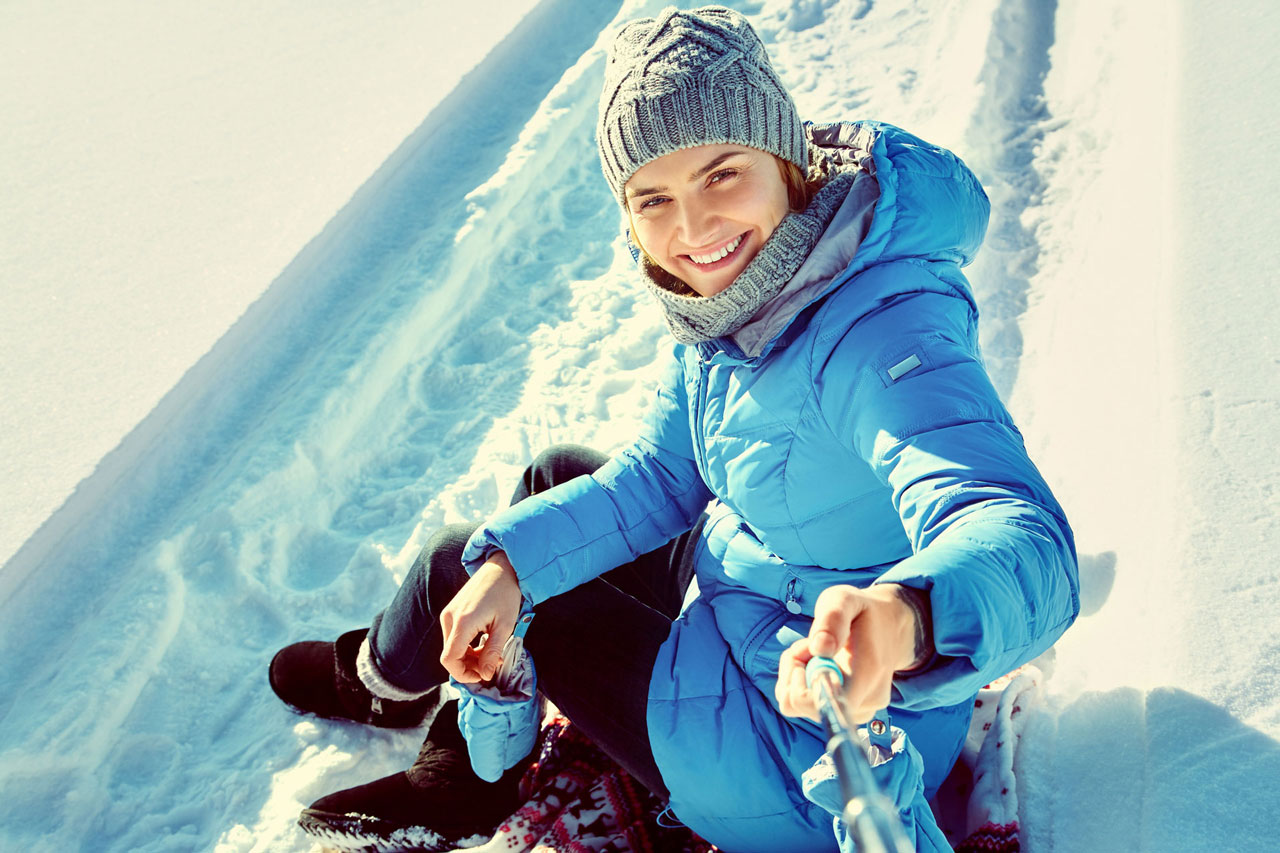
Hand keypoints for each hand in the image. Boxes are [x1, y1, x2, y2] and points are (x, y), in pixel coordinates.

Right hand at [439, 551, 523, 683]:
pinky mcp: (451, 612)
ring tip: (490, 655)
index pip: (450, 659)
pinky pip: (453, 637)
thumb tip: (486, 675)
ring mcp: (448, 614)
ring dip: (468, 657)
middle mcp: (449, 618)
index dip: (463, 674)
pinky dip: (465, 647)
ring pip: (451, 648)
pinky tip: (482, 645)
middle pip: (449, 655)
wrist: (500, 567)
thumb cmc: (505, 593)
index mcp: (462, 622)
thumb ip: (493, 651)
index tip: (482, 677)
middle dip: (468, 667)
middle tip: (491, 666)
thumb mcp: (505, 625)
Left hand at [775, 584, 922, 724]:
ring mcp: (859, 712)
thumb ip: (832, 618)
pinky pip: (809, 706)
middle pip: (802, 705)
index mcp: (867, 675)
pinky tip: (820, 663)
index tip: (805, 652)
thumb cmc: (863, 612)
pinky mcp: (849, 712)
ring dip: (798, 676)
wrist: (891, 628)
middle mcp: (866, 702)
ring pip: (801, 706)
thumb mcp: (845, 599)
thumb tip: (819, 649)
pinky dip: (804, 684)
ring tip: (818, 650)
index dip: (799, 684)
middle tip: (808, 644)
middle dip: (794, 671)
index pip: (823, 705)